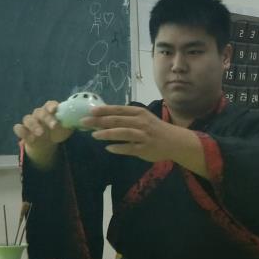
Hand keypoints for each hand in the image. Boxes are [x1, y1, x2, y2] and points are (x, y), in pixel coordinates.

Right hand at [13, 101, 70, 167]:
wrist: (47, 142)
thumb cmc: (58, 131)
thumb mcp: (67, 128)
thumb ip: (73, 122)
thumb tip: (84, 120)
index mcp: (49, 110)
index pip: (49, 104)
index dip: (52, 106)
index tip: (55, 110)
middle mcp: (38, 114)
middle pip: (39, 112)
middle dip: (46, 118)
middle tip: (53, 126)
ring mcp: (29, 122)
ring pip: (27, 119)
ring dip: (33, 125)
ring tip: (40, 134)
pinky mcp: (23, 130)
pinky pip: (18, 128)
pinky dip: (22, 132)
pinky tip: (30, 138)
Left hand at [82, 105, 203, 171]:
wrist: (174, 141)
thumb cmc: (154, 128)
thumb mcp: (142, 117)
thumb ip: (126, 117)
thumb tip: (104, 115)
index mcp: (139, 113)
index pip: (118, 109)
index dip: (104, 110)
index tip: (90, 111)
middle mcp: (140, 122)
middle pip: (117, 120)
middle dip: (99, 121)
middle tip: (84, 122)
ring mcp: (143, 136)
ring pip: (122, 133)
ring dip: (107, 134)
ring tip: (94, 135)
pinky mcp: (144, 149)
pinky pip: (129, 148)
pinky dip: (118, 148)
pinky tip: (108, 148)